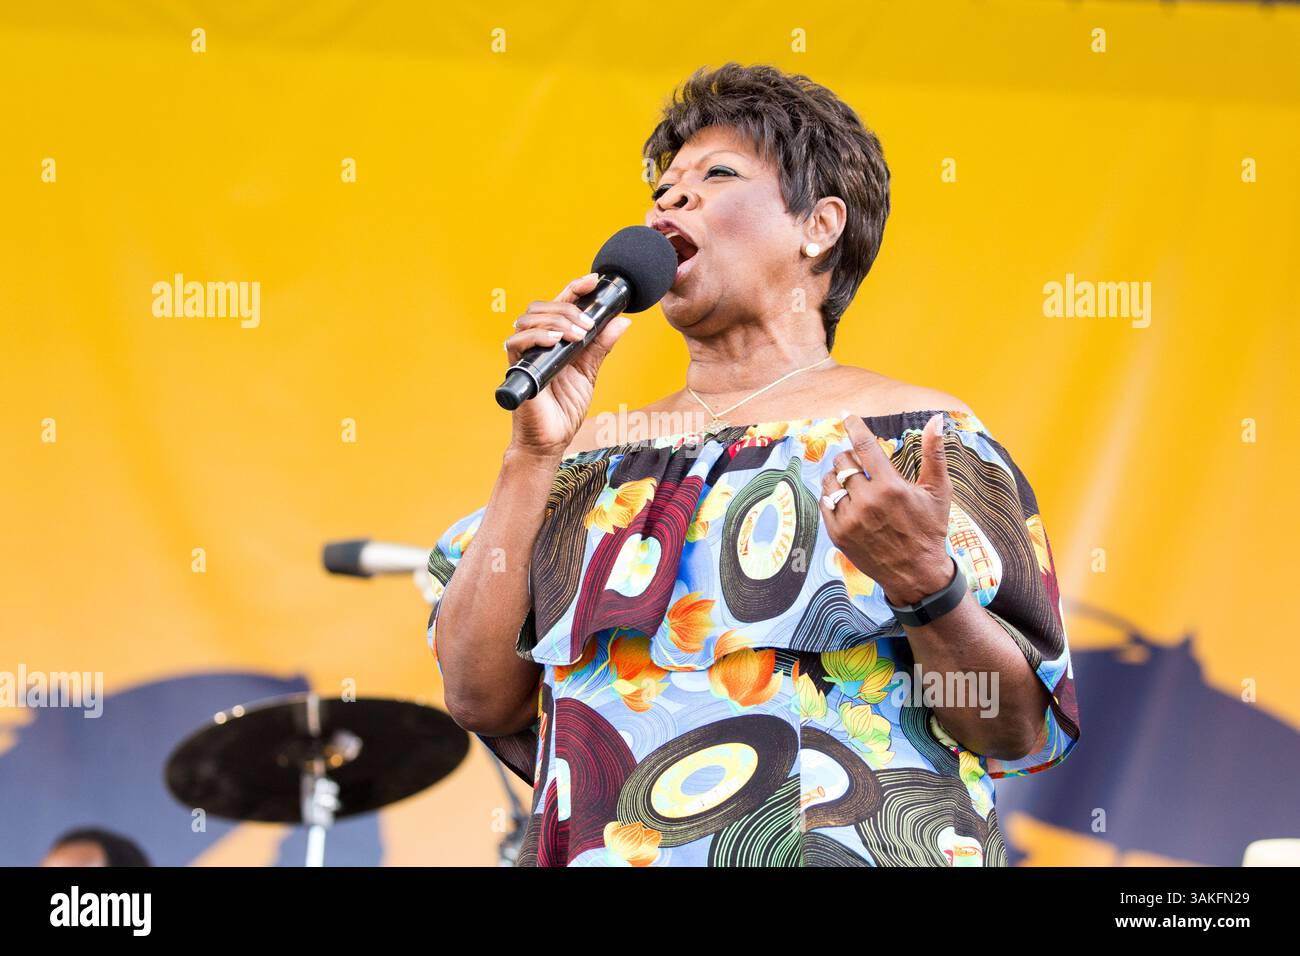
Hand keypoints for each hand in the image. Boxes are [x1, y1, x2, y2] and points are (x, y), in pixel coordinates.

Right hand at [503, 272, 633, 458]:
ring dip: (557, 321)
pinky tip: (555, 342)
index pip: (560, 304)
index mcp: (553, 339)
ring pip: (530, 318)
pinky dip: (538, 336)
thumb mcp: (589, 371)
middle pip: (542, 306)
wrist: (551, 440)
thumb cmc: (564, 408)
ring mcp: (524, 354)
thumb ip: (601, 345)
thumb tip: (622, 320)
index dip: (575, 288)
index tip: (594, 280)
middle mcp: (536, 342)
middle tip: (588, 325)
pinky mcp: (516, 368)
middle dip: (568, 308)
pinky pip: (517, 342)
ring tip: (578, 336)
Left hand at [819, 413, 954, 604]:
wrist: (916, 573)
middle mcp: (867, 502)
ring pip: (830, 481)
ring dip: (838, 476)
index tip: (846, 414)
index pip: (864, 445)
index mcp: (891, 487)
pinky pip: (823, 502)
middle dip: (850, 458)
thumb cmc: (930, 529)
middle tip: (861, 465)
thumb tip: (937, 419)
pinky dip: (831, 495)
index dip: (854, 426)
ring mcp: (850, 519)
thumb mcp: (938, 491)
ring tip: (852, 482)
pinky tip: (845, 499)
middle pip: (843, 462)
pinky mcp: (838, 534)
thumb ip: (935, 453)